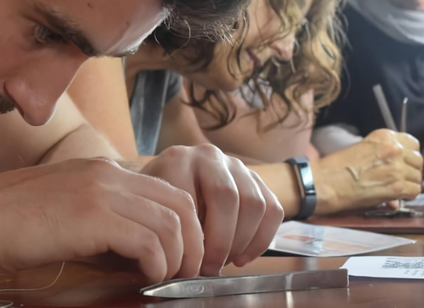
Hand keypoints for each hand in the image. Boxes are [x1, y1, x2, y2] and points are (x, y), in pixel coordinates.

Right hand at [0, 158, 202, 283]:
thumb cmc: (8, 223)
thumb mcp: (64, 212)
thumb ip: (101, 223)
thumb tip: (134, 254)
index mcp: (102, 170)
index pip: (167, 190)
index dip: (186, 225)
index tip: (182, 255)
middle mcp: (108, 174)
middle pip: (180, 203)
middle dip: (194, 242)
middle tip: (188, 272)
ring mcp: (101, 191)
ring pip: (172, 222)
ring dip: (179, 257)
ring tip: (168, 279)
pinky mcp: (92, 216)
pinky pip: (149, 241)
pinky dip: (157, 264)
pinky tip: (146, 277)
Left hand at [139, 144, 282, 275]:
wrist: (170, 179)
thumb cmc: (159, 203)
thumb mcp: (151, 210)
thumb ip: (163, 227)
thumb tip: (180, 265)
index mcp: (177, 160)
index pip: (192, 199)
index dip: (194, 240)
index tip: (189, 265)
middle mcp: (208, 156)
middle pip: (227, 197)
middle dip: (221, 241)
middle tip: (210, 268)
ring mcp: (236, 165)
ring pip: (254, 203)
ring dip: (242, 241)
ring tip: (225, 262)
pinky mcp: (257, 179)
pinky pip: (272, 209)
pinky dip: (262, 239)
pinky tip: (242, 257)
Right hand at [313, 129, 422, 213]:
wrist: (327, 182)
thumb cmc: (338, 166)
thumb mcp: (361, 150)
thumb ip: (383, 155)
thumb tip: (398, 170)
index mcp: (384, 136)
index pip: (412, 142)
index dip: (408, 155)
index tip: (402, 162)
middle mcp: (394, 149)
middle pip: (418, 160)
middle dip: (411, 170)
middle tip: (399, 178)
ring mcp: (397, 168)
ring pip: (418, 177)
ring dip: (409, 183)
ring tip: (396, 188)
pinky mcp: (397, 186)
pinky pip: (415, 191)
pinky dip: (407, 195)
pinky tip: (397, 196)